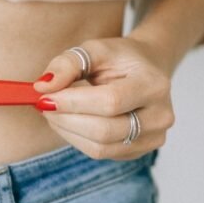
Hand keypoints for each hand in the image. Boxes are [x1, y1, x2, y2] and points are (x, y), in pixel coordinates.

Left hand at [31, 34, 175, 160]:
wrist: (147, 70)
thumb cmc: (120, 59)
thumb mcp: (94, 49)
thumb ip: (68, 64)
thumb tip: (43, 87)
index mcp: (154, 85)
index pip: (110, 101)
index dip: (73, 103)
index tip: (44, 97)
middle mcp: (160, 116)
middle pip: (104, 130)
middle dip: (65, 120)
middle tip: (43, 106)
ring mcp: (153, 138)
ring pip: (99, 148)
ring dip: (67, 131)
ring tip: (54, 112)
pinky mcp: (138, 152)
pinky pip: (100, 153)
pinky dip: (77, 139)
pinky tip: (70, 121)